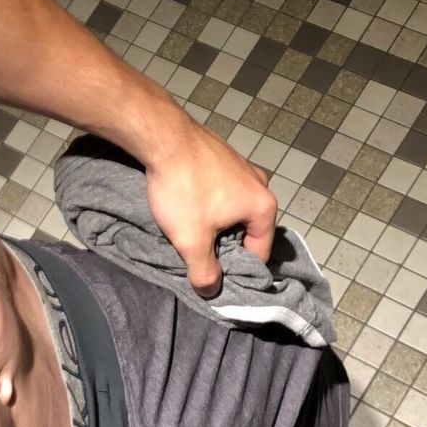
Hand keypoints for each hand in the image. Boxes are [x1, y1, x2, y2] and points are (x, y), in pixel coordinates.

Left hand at [145, 117, 277, 298]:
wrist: (162, 135)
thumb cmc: (184, 190)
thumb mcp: (191, 241)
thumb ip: (204, 271)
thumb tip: (210, 291)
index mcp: (264, 206)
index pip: (259, 252)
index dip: (235, 269)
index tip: (212, 272)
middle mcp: (261, 183)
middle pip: (247, 229)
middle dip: (224, 243)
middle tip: (197, 249)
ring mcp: (243, 165)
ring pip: (233, 208)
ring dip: (214, 221)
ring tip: (189, 225)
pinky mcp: (223, 154)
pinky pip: (222, 188)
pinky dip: (208, 200)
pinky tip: (187, 200)